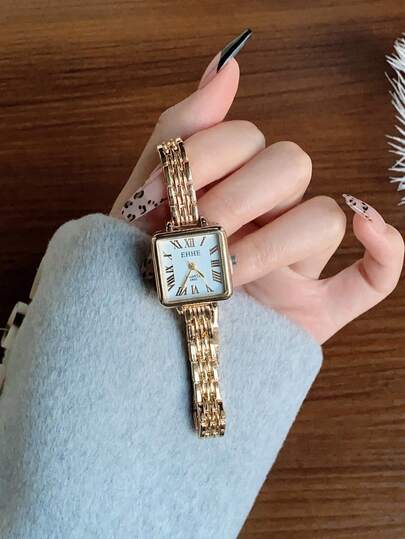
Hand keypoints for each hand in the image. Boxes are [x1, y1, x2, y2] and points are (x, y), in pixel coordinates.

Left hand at [110, 44, 403, 343]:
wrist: (134, 339)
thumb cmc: (136, 268)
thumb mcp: (144, 196)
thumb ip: (182, 130)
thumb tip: (228, 63)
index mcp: (229, 184)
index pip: (245, 137)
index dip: (205, 157)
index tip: (159, 197)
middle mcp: (268, 217)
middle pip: (291, 165)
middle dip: (238, 196)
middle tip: (198, 232)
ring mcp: (296, 264)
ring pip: (323, 218)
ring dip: (274, 240)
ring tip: (228, 271)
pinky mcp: (315, 311)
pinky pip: (374, 280)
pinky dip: (386, 253)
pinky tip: (366, 230)